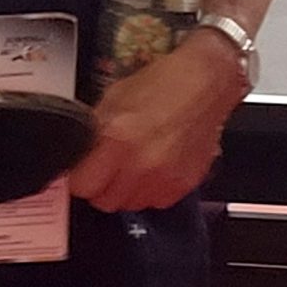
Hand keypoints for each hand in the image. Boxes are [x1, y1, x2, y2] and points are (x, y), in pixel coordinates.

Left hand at [65, 31, 248, 211]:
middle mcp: (141, 165)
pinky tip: (158, 165)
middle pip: (104, 201)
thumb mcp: (114, 98)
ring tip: (137, 163)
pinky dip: (153, 189)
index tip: (86, 168)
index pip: (81, 186)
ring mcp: (165, 178)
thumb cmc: (162, 83)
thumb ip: (94, 134)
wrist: (208, 82)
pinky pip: (156, 201)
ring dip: (128, 189)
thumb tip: (78, 158)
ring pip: (130, 205)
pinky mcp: (185, 184)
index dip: (81, 176)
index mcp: (118, 140)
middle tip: (112, 164)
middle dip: (103, 185)